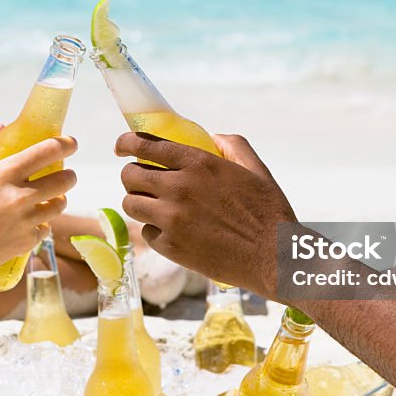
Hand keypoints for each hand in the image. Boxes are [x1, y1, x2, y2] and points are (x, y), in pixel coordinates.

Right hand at [0, 126, 77, 277]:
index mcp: (5, 174)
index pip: (48, 151)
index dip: (66, 144)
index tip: (71, 143)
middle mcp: (19, 196)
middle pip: (66, 180)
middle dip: (69, 176)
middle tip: (66, 176)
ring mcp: (25, 221)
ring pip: (60, 205)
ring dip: (58, 200)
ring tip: (49, 199)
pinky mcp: (26, 241)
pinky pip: (46, 228)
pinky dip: (41, 224)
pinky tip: (30, 222)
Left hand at [115, 132, 294, 297]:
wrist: (274, 258)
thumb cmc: (269, 212)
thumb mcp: (255, 169)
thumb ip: (233, 145)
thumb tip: (213, 137)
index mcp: (198, 163)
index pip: (145, 145)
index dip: (126, 142)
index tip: (121, 146)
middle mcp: (180, 188)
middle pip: (130, 175)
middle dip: (133, 175)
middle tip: (144, 181)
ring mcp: (173, 219)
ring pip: (131, 204)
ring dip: (139, 202)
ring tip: (154, 205)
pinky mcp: (172, 247)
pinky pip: (146, 232)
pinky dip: (154, 229)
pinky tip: (172, 230)